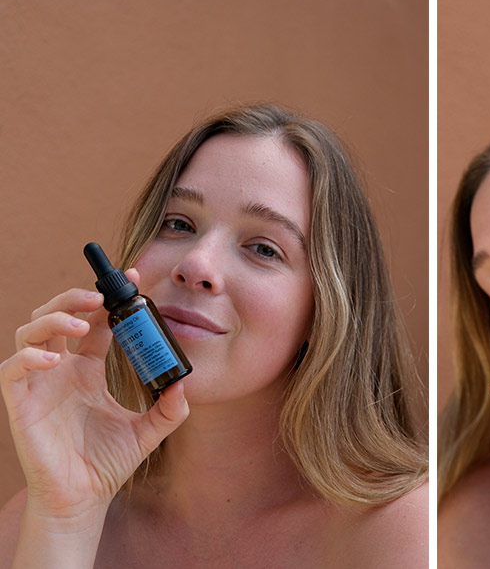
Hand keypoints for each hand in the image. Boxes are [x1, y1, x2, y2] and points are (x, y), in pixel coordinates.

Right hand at [0, 270, 188, 521]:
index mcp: (88, 369)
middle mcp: (62, 369)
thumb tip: (185, 383)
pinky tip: (54, 359)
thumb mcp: (149, 430)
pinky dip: (28, 356)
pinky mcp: (20, 403)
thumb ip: (171, 408)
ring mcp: (39, 384)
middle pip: (56, 315)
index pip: (94, 322)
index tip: (132, 280)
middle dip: (74, 297)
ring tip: (78, 323)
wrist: (83, 498)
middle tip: (100, 295)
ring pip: (29, 331)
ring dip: (52, 319)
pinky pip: (11, 369)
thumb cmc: (108, 462)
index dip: (108, 298)